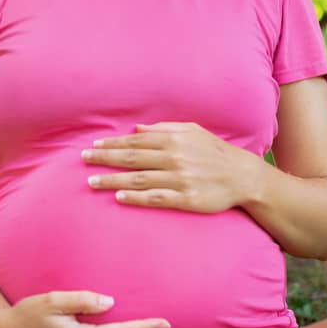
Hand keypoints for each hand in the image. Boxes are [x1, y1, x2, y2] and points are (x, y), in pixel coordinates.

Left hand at [81, 122, 257, 213]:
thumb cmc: (214, 152)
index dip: (112, 143)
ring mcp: (180, 179)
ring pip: (139, 179)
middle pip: (132, 158)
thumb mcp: (192, 132)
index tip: (93, 145)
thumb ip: (164, 129)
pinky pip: (156, 198)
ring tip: (92, 182)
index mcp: (174, 139)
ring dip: (113, 180)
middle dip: (105, 158)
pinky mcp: (186, 198)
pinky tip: (118, 197)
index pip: (135, 141)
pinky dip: (136, 198)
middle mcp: (174, 157)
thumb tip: (136, 129)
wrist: (243, 176)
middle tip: (83, 160)